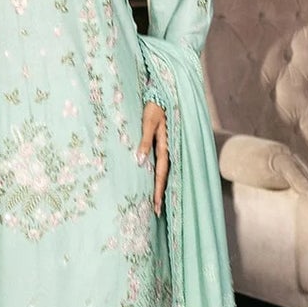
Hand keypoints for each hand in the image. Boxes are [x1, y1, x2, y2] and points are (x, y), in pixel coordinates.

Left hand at [136, 102, 169, 216]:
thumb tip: (140, 160)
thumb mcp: (148, 122)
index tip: (156, 206)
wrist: (161, 94)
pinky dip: (158, 175)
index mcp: (165, 146)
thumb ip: (145, 140)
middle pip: (163, 176)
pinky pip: (161, 163)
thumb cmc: (153, 107)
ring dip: (160, 186)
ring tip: (156, 203)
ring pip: (163, 171)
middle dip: (160, 194)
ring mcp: (165, 147)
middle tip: (156, 212)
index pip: (161, 174)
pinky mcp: (161, 143)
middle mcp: (167, 149)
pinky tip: (154, 181)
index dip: (158, 190)